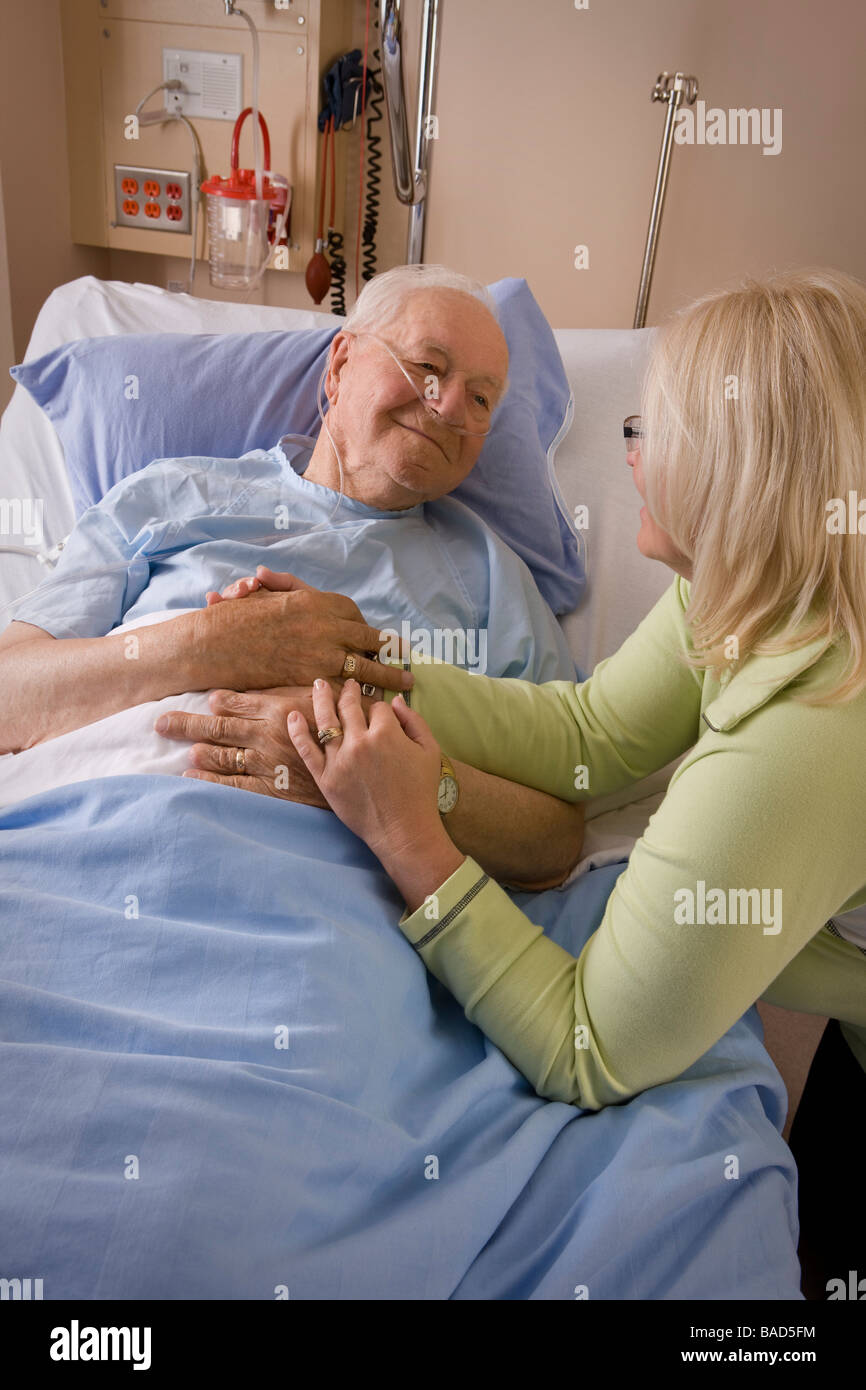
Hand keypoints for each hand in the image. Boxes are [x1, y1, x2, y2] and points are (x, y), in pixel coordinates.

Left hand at [155, 685, 374, 807]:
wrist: (365, 776)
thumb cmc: (350, 734)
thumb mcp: (328, 705)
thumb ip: (298, 690)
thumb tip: (286, 678)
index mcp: (280, 709)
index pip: (236, 701)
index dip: (216, 701)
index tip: (203, 699)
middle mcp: (266, 735)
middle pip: (216, 727)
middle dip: (184, 723)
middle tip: (159, 722)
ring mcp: (264, 764)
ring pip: (218, 754)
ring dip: (196, 750)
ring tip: (180, 746)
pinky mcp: (267, 790)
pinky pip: (229, 784)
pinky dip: (206, 779)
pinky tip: (190, 775)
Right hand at [190, 568, 412, 694]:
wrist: (221, 643)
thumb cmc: (241, 618)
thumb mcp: (265, 594)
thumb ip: (282, 584)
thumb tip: (274, 578)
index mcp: (320, 602)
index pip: (355, 616)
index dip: (366, 629)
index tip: (378, 638)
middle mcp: (327, 625)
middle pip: (369, 639)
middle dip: (390, 651)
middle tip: (407, 659)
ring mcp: (323, 653)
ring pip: (366, 667)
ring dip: (388, 676)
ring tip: (408, 684)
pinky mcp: (315, 678)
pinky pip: (346, 687)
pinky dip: (363, 695)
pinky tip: (376, 701)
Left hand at [287, 678, 464, 906]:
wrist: (403, 829)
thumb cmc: (421, 792)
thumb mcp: (430, 751)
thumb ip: (415, 722)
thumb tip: (396, 702)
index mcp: (387, 733)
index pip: (378, 708)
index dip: (381, 709)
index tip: (382, 714)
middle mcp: (360, 742)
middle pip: (349, 707)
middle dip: (349, 692)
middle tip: (347, 684)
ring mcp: (339, 760)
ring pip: (326, 722)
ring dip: (321, 699)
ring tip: (319, 685)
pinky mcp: (325, 778)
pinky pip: (307, 750)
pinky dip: (298, 732)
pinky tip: (293, 715)